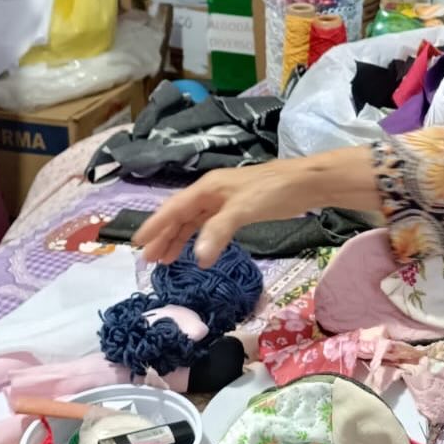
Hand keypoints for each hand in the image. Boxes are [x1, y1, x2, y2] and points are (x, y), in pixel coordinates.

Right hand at [134, 147, 380, 267]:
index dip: (155, 226)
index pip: (174, 208)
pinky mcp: (239, 209)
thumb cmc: (273, 191)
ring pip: (194, 221)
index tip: (137, 244)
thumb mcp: (243, 209)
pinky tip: (199, 252)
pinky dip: (200, 238)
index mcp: (208, 188)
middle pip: (180, 215)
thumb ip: (218, 232)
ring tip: (166, 260)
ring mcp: (225, 200)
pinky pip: (210, 225)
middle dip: (163, 236)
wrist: (306, 183)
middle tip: (148, 260)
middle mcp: (212, 192)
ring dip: (179, 239)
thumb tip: (197, 259)